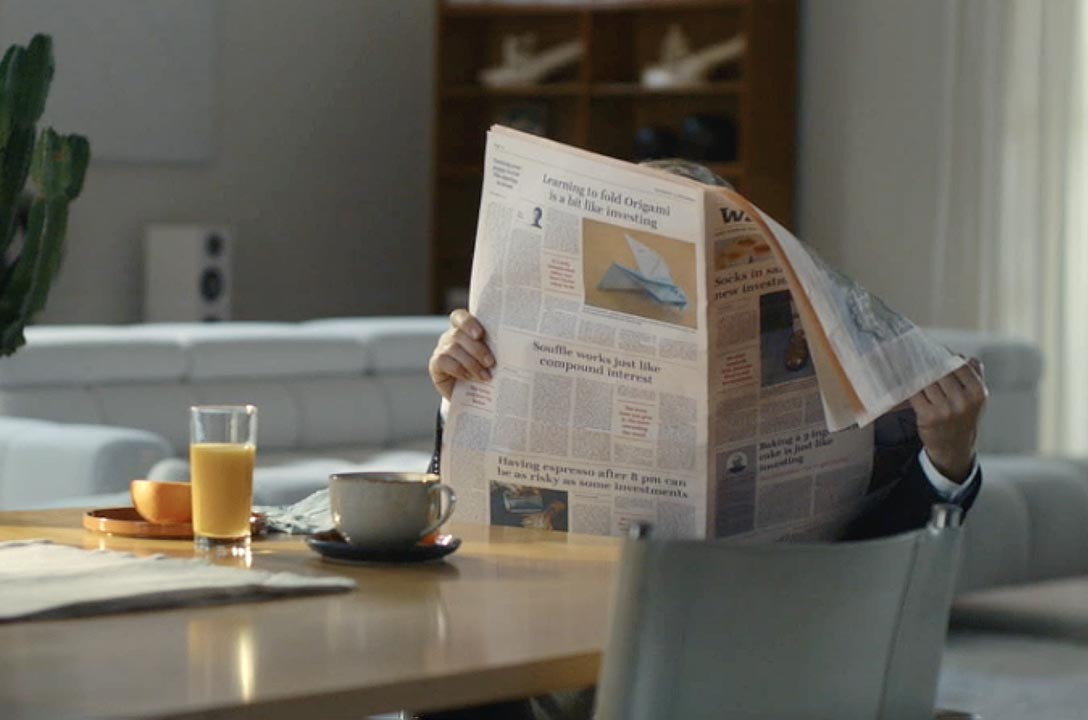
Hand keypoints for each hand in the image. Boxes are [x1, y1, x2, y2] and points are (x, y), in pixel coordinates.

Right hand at [428, 309, 494, 400]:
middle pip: (458, 334)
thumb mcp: (497, 358)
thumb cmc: (488, 372)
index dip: (468, 323)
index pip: (460, 317)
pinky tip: (469, 378)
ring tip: (486, 376)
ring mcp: (442, 349)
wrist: (474, 396)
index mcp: (466, 330)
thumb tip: (524, 347)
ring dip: (471, 363)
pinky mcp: (436, 365)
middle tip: (491, 362)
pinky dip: (458, 369)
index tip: (480, 334)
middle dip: (476, 349)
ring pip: (453, 348)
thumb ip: (503, 348)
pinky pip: (443, 361)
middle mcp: (452, 337)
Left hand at [909, 358, 987, 482]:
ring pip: (926, 381)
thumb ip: (974, 375)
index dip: (943, 355)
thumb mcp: (976, 397)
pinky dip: (909, 386)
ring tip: (907, 365)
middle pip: (940, 371)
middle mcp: (963, 401)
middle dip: (927, 363)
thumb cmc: (964, 417)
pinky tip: (905, 381)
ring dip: (916, 373)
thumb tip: (963, 356)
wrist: (954, 447)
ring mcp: (945, 409)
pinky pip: (915, 393)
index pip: (958, 365)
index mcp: (977, 392)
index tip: (931, 349)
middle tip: (913, 353)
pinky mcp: (928, 416)